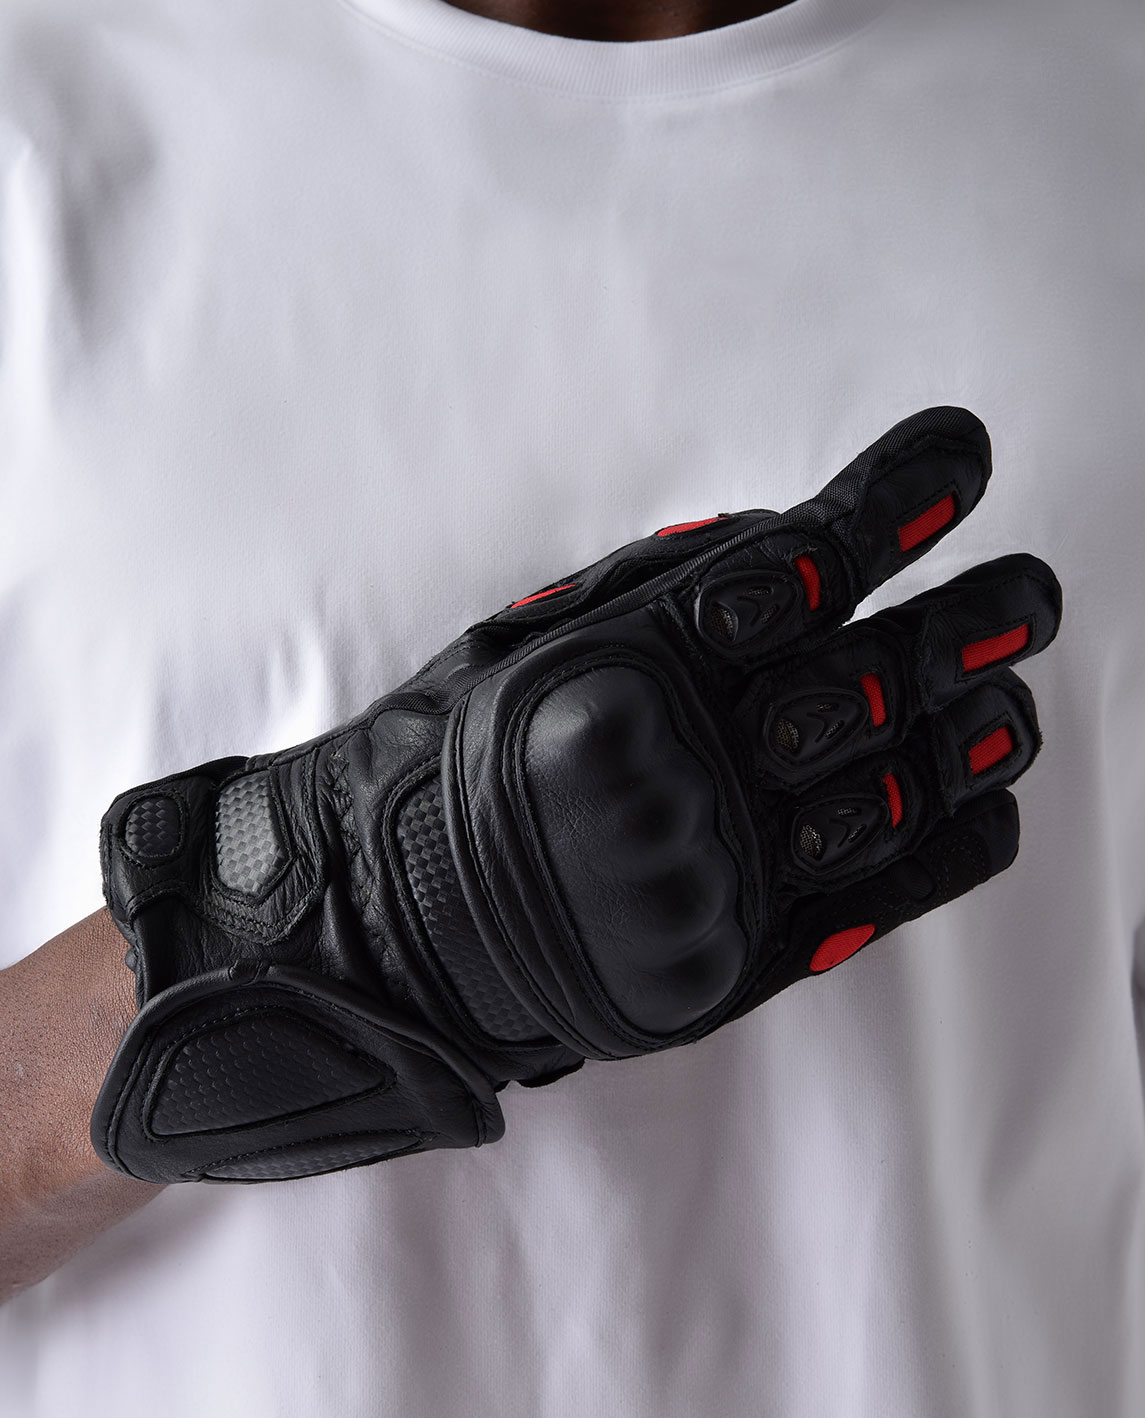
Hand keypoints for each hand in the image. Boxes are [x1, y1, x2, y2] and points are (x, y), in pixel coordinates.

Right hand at [94, 406, 1060, 1182]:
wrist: (380, 933)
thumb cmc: (443, 771)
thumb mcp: (526, 641)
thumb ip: (663, 588)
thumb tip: (805, 538)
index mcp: (623, 677)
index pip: (802, 566)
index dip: (898, 500)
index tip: (962, 452)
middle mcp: (679, 779)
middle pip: (872, 686)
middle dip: (974, 626)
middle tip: (1035, 591)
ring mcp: (712, 880)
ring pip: (891, 796)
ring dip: (975, 740)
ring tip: (1019, 700)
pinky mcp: (728, 965)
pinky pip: (870, 905)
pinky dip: (945, 854)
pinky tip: (993, 808)